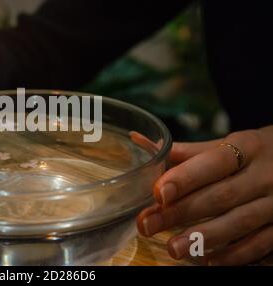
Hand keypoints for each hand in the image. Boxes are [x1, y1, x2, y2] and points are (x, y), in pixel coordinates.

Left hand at [137, 126, 272, 264]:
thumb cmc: (254, 154)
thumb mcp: (229, 145)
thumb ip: (188, 152)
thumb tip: (140, 141)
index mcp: (248, 147)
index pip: (215, 162)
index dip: (187, 177)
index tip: (159, 192)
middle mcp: (265, 175)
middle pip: (221, 196)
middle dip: (182, 212)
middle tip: (149, 225)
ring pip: (240, 222)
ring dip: (205, 237)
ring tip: (174, 248)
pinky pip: (261, 243)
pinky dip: (236, 254)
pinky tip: (210, 260)